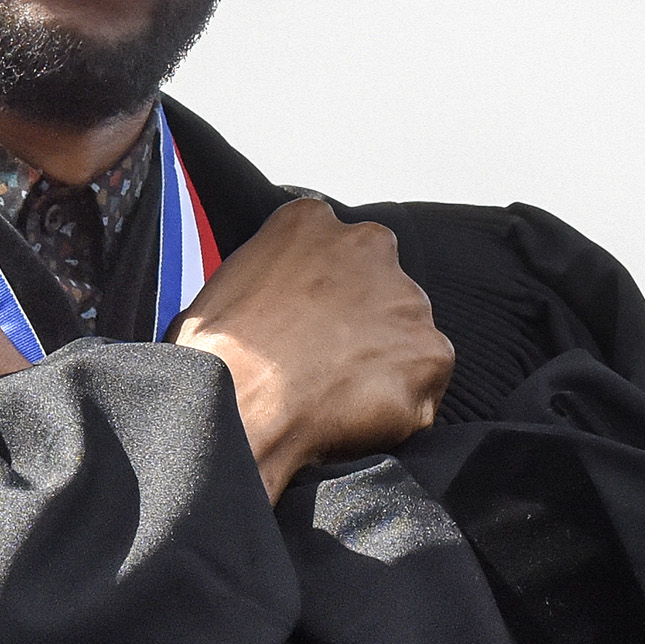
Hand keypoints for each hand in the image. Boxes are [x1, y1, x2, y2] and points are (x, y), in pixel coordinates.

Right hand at [170, 195, 449, 499]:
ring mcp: (407, 301)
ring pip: (405, 337)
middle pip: (379, 287)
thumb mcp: (226, 286)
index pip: (334, 249)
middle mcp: (369, 247)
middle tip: (325, 365)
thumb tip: (277, 307)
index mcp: (310, 222)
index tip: (310, 324)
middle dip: (361, 325)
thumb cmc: (214, 356)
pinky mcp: (430, 354)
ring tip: (334, 400)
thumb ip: (271, 277)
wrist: (235, 407)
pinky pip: (423, 387)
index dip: (324, 294)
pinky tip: (353, 421)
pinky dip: (398, 408)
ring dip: (381, 366)